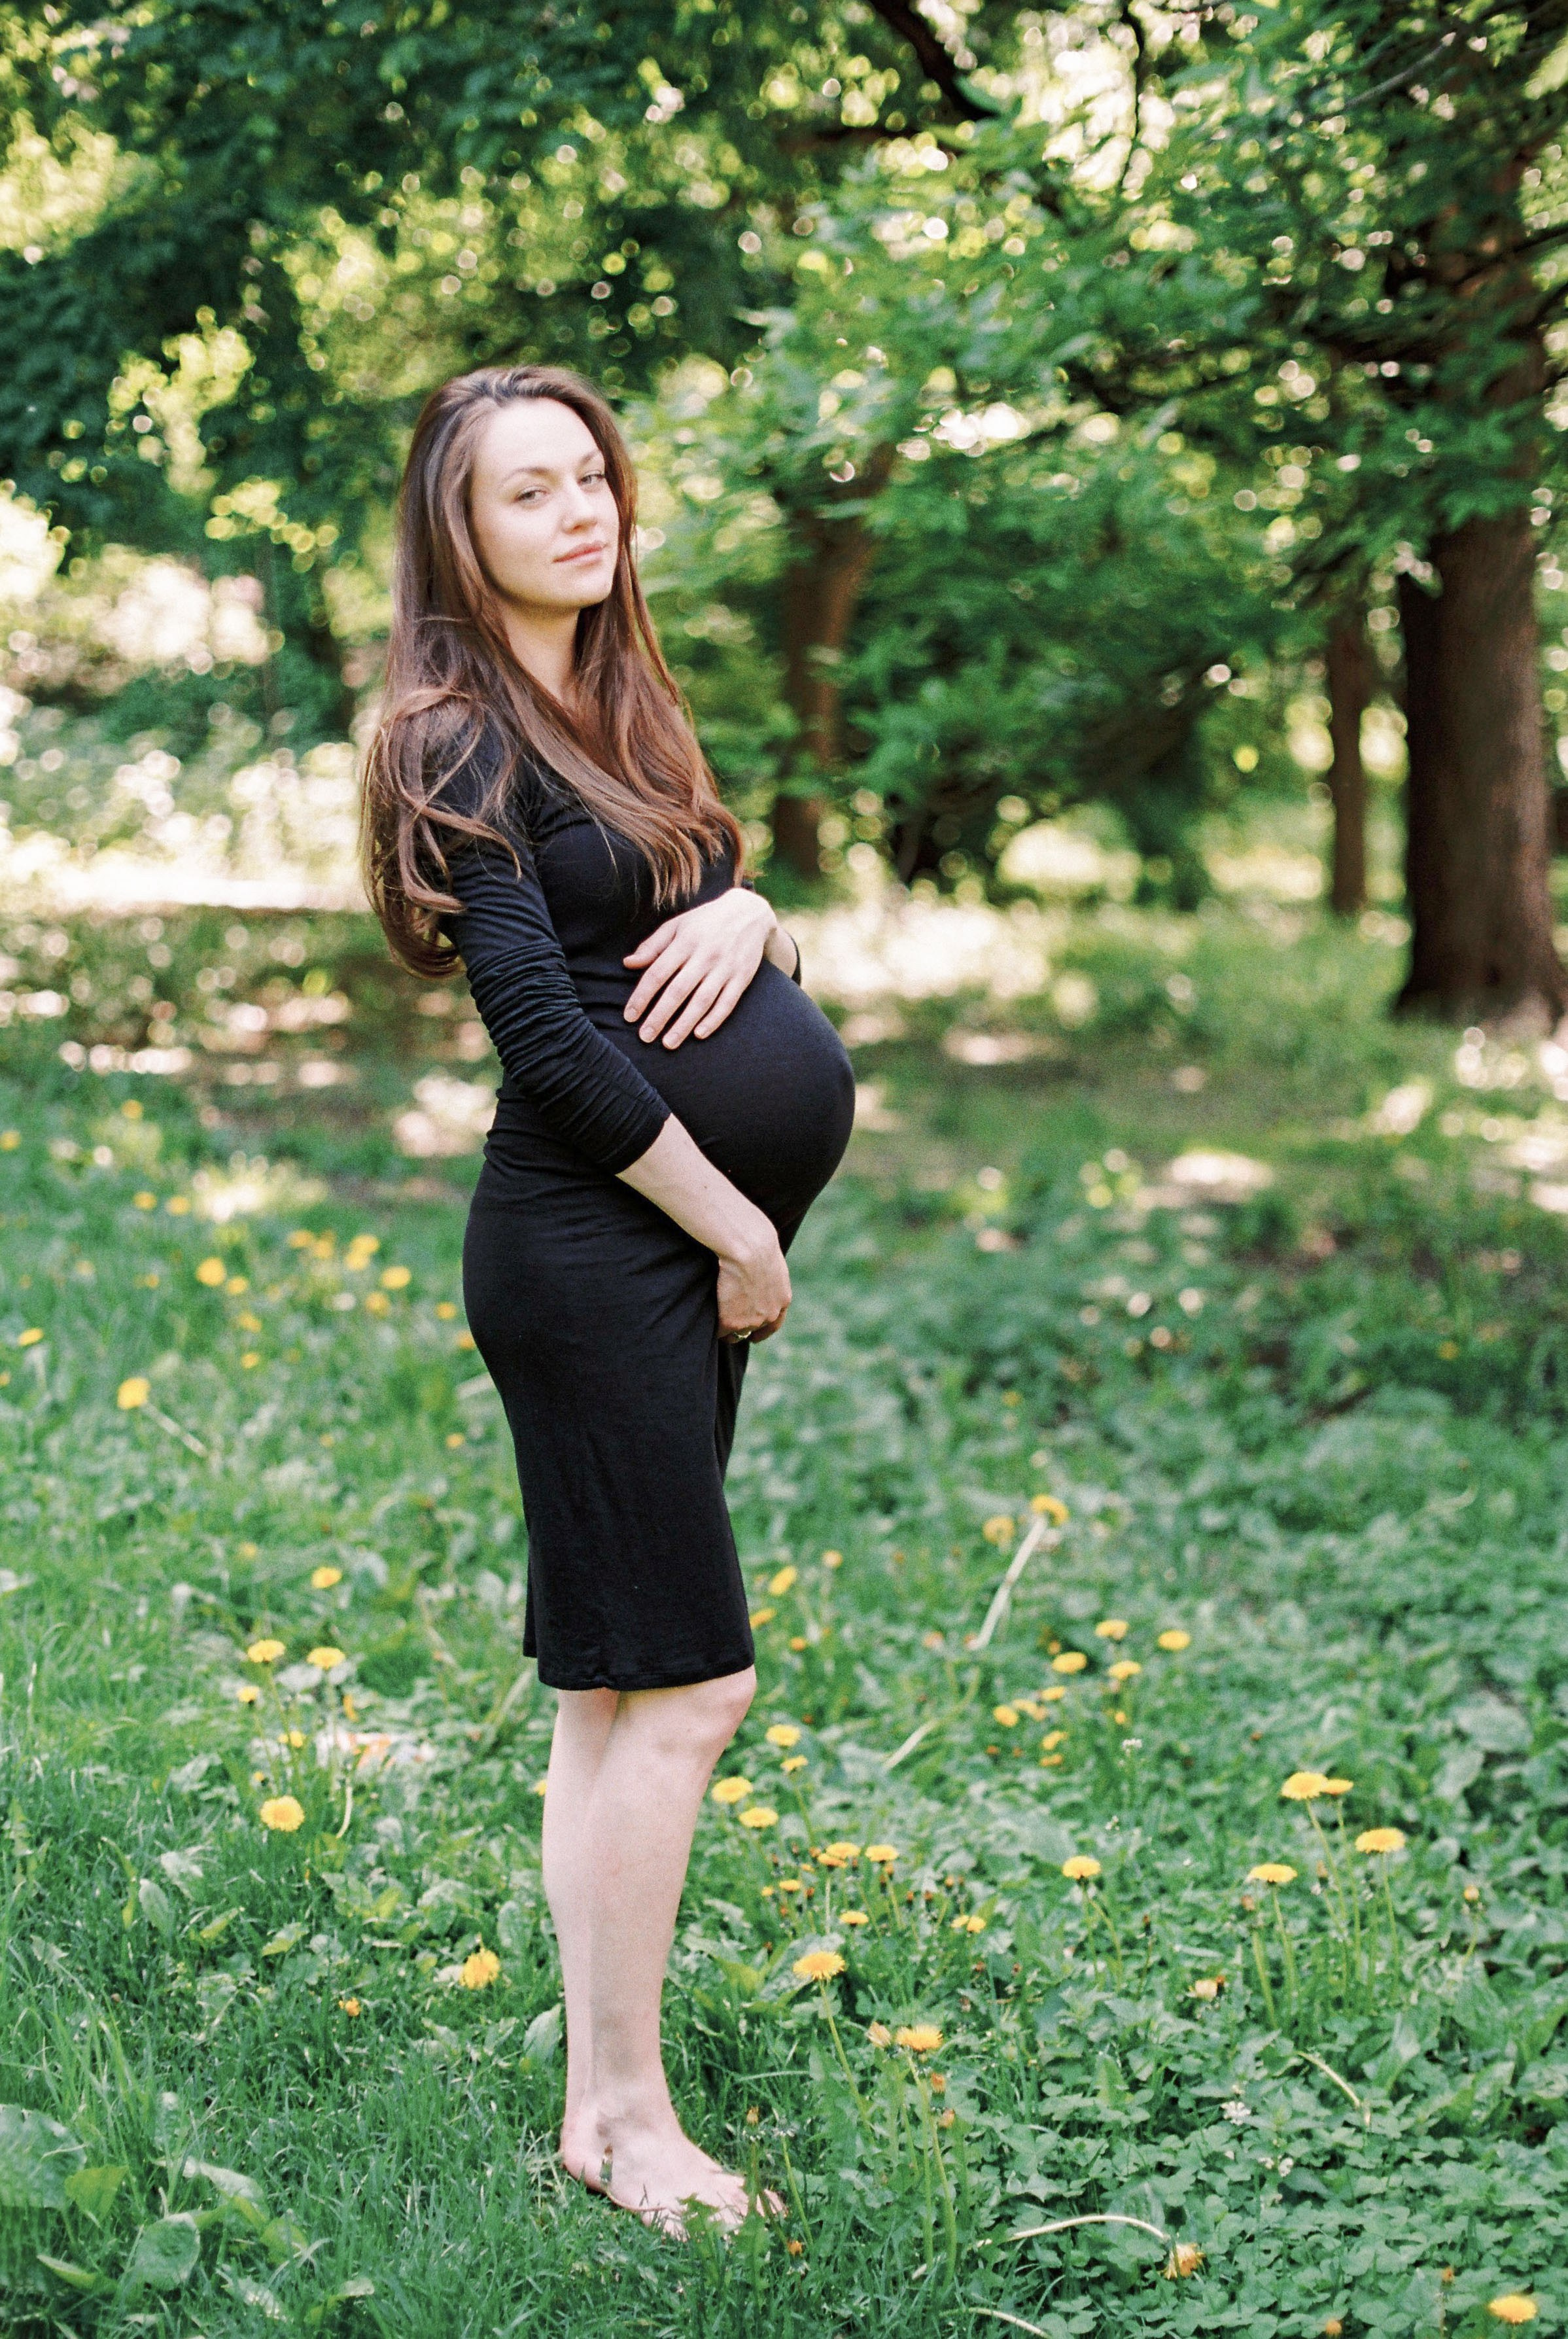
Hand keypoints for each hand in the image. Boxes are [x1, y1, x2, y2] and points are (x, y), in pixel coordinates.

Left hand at [622, 888, 775, 1047]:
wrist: (749, 912)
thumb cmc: (706, 921)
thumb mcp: (677, 925)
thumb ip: (652, 946)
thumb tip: (628, 964)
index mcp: (685, 942)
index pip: (658, 973)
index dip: (642, 996)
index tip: (630, 1016)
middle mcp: (705, 956)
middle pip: (678, 991)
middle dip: (659, 1016)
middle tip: (645, 1037)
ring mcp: (725, 968)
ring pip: (702, 1001)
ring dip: (684, 1024)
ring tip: (668, 1043)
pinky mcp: (741, 978)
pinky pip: (727, 1003)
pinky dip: (714, 1020)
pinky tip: (699, 1034)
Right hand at [716, 1227, 790, 1343]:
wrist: (748, 1249)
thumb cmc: (755, 1242)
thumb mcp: (769, 1259)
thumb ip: (766, 1274)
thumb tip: (755, 1271)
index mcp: (782, 1299)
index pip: (774, 1322)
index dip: (763, 1330)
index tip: (755, 1337)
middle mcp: (769, 1314)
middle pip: (755, 1329)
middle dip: (744, 1330)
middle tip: (732, 1333)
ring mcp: (751, 1321)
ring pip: (736, 1334)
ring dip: (727, 1330)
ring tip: (715, 1326)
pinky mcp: (731, 1322)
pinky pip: (720, 1332)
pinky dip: (714, 1328)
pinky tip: (707, 1321)